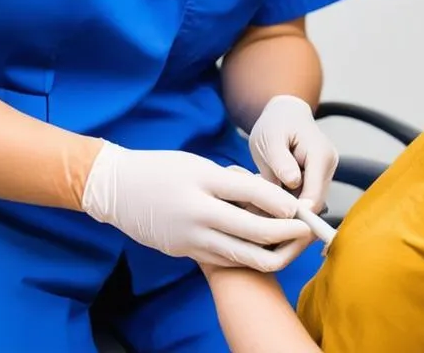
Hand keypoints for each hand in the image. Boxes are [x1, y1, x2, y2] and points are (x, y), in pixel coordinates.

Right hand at [81, 142, 311, 271]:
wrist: (117, 190)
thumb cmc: (161, 169)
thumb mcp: (198, 165)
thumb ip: (231, 182)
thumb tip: (269, 197)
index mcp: (202, 183)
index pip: (249, 194)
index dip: (280, 203)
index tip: (299, 206)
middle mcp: (197, 214)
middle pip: (252, 231)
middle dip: (285, 232)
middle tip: (306, 229)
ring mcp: (191, 239)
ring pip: (242, 254)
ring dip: (272, 251)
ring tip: (292, 242)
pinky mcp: (186, 253)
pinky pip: (226, 259)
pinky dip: (248, 255)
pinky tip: (263, 247)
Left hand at [248, 95, 338, 211]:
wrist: (285, 114)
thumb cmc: (276, 123)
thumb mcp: (270, 138)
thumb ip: (280, 160)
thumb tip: (293, 182)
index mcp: (320, 154)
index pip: (314, 195)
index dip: (296, 213)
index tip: (272, 221)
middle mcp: (328, 166)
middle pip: (313, 204)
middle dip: (289, 213)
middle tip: (260, 215)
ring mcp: (325, 174)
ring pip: (308, 205)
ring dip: (287, 207)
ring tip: (263, 199)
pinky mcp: (317, 180)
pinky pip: (304, 199)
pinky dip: (287, 201)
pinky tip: (271, 194)